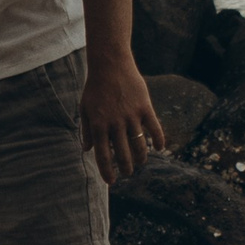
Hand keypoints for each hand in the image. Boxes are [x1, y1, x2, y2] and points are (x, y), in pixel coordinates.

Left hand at [79, 58, 168, 184]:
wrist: (110, 64)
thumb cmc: (95, 87)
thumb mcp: (85, 108)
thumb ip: (85, 130)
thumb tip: (87, 150)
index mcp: (98, 125)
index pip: (103, 156)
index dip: (107, 172)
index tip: (112, 181)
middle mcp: (115, 123)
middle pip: (123, 154)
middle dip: (126, 168)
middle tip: (128, 172)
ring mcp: (131, 116)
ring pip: (139, 145)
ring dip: (141, 158)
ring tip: (140, 162)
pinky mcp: (145, 107)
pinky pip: (155, 128)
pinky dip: (159, 140)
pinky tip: (159, 148)